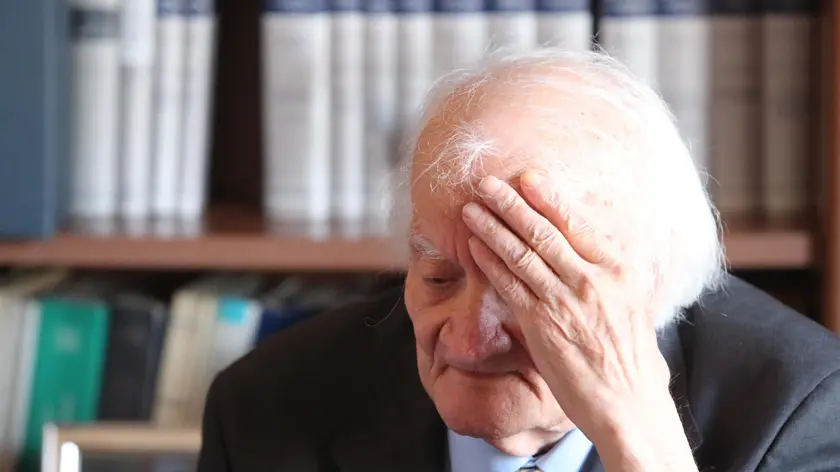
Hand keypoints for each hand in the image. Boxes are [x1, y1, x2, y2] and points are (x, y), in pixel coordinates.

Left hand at [461, 171, 695, 470]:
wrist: (628, 403)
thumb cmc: (630, 357)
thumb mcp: (631, 304)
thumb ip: (605, 276)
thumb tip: (583, 253)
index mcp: (617, 269)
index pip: (575, 223)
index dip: (546, 198)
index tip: (526, 178)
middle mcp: (591, 279)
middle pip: (543, 232)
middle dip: (510, 203)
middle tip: (487, 182)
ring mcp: (565, 301)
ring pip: (521, 253)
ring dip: (492, 227)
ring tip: (471, 208)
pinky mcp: (542, 324)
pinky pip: (510, 285)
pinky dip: (490, 262)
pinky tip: (474, 246)